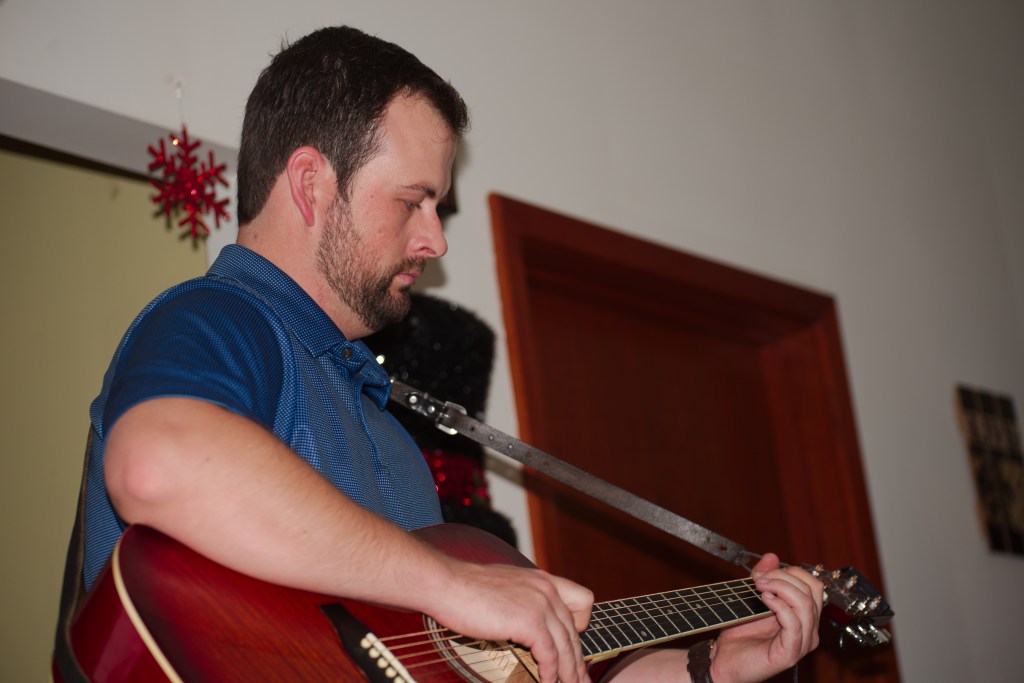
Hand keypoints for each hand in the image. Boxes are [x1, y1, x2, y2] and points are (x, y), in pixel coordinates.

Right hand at [430, 561, 593, 682]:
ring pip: (567, 646)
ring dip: (570, 672)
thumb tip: (523, 623)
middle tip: (580, 679)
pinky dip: (551, 673)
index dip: (580, 624)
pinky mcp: (529, 621)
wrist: (447, 583)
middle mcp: (546, 589)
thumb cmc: (465, 587)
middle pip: (575, 631)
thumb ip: (521, 599)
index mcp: (542, 579)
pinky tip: (547, 682)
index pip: (582, 599)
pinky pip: (550, 655)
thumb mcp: (505, 586)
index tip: (571, 643)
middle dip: (578, 659)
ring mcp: (540, 604)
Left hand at [710, 553, 823, 682]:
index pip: (814, 585)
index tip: (764, 573)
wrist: (723, 659)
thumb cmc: (739, 633)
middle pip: (811, 591)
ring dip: (780, 588)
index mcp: (804, 616)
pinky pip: (794, 624)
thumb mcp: (752, 597)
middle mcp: (809, 630)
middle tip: (759, 579)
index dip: (791, 572)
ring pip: (805, 604)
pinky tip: (764, 599)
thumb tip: (772, 556)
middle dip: (783, 577)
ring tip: (760, 586)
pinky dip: (780, 606)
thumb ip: (764, 577)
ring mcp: (801, 643)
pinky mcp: (789, 653)